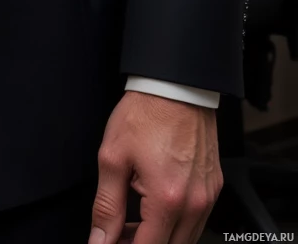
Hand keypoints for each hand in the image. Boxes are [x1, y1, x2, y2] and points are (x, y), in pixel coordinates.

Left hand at [89, 91, 221, 242]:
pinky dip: (174, 224)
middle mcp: (194, 204)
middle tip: (117, 233)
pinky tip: (153, 208)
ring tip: (132, 223)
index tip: (109, 243)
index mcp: (168, 200)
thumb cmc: (146, 113)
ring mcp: (208, 197)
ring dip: (159, 237)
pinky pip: (196, 221)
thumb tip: (100, 240)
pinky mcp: (214, 187)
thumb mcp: (113, 158)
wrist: (175, 84)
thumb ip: (106, 206)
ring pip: (185, 240)